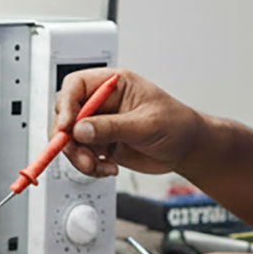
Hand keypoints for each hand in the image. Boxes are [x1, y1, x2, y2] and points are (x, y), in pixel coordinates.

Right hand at [54, 69, 206, 177]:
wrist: (187, 149)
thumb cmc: (176, 125)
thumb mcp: (146, 124)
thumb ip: (112, 127)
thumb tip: (80, 129)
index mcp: (113, 85)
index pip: (76, 86)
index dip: (66, 105)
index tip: (66, 127)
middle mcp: (102, 103)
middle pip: (67, 114)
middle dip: (69, 138)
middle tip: (81, 156)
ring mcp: (100, 124)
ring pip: (71, 139)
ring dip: (79, 157)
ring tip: (98, 167)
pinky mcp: (101, 144)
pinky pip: (82, 155)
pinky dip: (89, 166)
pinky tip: (108, 169)